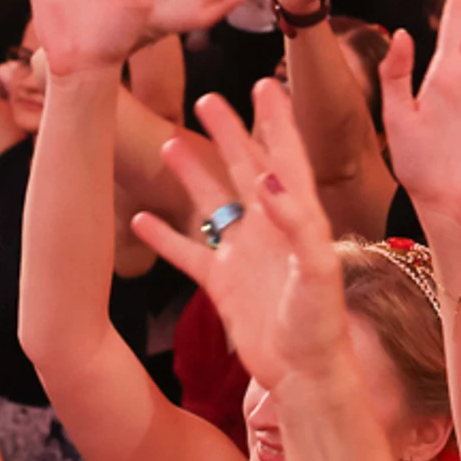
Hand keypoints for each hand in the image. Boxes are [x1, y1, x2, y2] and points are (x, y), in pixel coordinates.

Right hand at [130, 83, 346, 390]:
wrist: (305, 376)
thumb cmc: (321, 325)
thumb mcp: (315, 269)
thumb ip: (295, 222)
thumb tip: (267, 178)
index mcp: (297, 218)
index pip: (286, 156)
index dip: (276, 120)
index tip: (263, 84)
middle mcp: (269, 229)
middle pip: (246, 168)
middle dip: (229, 133)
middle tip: (208, 98)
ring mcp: (244, 255)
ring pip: (212, 203)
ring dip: (192, 174)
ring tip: (167, 145)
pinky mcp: (222, 285)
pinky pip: (188, 253)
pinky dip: (163, 237)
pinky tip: (138, 220)